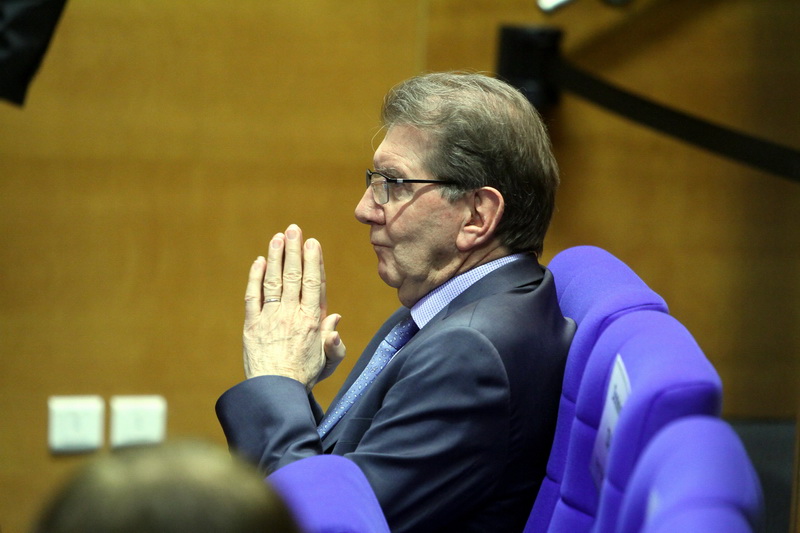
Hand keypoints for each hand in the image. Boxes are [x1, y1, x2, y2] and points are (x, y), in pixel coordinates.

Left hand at [242, 224, 345, 389]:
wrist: (275, 392)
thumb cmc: (303, 377)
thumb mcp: (328, 361)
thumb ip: (335, 342)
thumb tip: (335, 318)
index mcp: (312, 321)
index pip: (313, 284)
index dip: (313, 262)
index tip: (313, 244)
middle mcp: (292, 314)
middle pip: (294, 276)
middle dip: (294, 250)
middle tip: (294, 229)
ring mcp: (271, 318)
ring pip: (274, 281)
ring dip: (276, 257)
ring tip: (278, 237)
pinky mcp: (252, 325)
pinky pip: (253, 297)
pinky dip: (255, 278)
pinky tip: (259, 262)